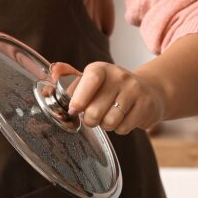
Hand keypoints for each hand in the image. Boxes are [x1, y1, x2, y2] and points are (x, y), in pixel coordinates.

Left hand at [51, 62, 167, 134]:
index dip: (79, 99)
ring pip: (110, 122)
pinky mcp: (146, 105)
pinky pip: (124, 128)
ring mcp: (135, 90)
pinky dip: (120, 129)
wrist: (149, 90)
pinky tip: (123, 118)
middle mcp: (119, 76)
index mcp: (101, 69)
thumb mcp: (91, 81)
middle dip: (90, 120)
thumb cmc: (111, 89)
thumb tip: (49, 84)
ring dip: (106, 125)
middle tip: (93, 117)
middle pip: (96, 110)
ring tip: (109, 116)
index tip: (74, 110)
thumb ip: (69, 82)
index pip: (90, 80)